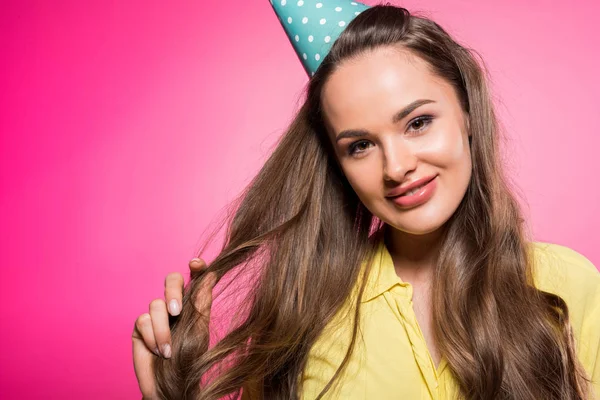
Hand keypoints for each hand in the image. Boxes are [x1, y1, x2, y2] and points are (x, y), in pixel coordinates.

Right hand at [132, 257, 216, 398]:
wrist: (172, 385)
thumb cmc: (190, 359)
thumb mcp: (200, 330)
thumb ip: (202, 302)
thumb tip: (211, 274)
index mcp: (194, 303)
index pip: (195, 278)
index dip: (196, 267)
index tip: (196, 264)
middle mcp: (175, 305)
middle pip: (171, 280)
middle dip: (172, 291)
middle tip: (177, 311)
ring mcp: (157, 315)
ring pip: (155, 304)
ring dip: (163, 329)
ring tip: (169, 350)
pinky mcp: (140, 327)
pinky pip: (143, 320)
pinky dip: (152, 336)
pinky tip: (158, 351)